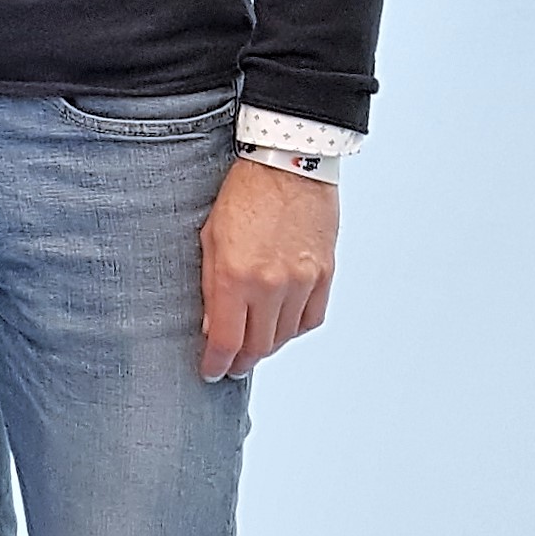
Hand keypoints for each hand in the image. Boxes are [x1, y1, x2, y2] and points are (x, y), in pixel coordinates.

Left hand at [198, 163, 336, 380]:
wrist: (288, 164)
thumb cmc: (244, 194)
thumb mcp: (210, 239)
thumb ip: (211, 287)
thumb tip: (213, 326)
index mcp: (237, 276)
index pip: (228, 340)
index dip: (217, 363)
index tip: (212, 371)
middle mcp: (272, 285)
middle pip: (258, 346)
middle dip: (241, 360)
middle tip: (231, 363)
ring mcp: (302, 282)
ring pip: (285, 337)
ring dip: (266, 346)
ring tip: (253, 344)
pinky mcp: (325, 274)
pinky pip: (310, 319)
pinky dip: (293, 328)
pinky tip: (281, 325)